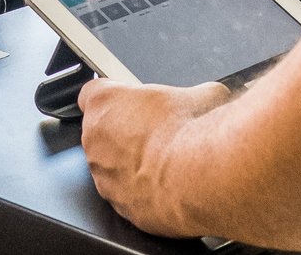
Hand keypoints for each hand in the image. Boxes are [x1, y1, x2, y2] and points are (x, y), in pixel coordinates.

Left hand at [79, 77, 232, 236]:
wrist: (200, 177)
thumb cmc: (192, 133)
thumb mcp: (203, 93)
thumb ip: (192, 93)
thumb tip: (208, 98)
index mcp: (105, 102)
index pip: (92, 94)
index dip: (114, 98)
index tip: (131, 103)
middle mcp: (95, 140)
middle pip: (101, 132)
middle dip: (124, 133)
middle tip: (158, 134)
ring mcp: (105, 178)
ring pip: (112, 169)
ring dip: (132, 166)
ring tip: (167, 164)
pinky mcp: (121, 208)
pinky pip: (128, 199)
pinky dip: (144, 195)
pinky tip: (170, 188)